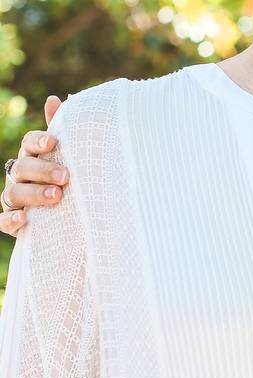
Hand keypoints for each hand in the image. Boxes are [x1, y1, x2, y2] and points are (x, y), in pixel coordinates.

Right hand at [1, 96, 66, 236]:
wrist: (62, 214)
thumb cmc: (63, 179)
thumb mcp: (65, 156)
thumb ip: (60, 131)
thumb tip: (57, 98)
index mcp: (32, 157)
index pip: (29, 144)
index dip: (38, 141)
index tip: (53, 143)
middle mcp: (19, 176)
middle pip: (23, 168)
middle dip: (43, 170)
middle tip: (65, 176)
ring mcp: (13, 198)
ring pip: (14, 193)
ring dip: (33, 194)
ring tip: (56, 196)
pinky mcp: (11, 222)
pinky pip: (2, 222)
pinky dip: (10, 221)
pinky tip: (24, 220)